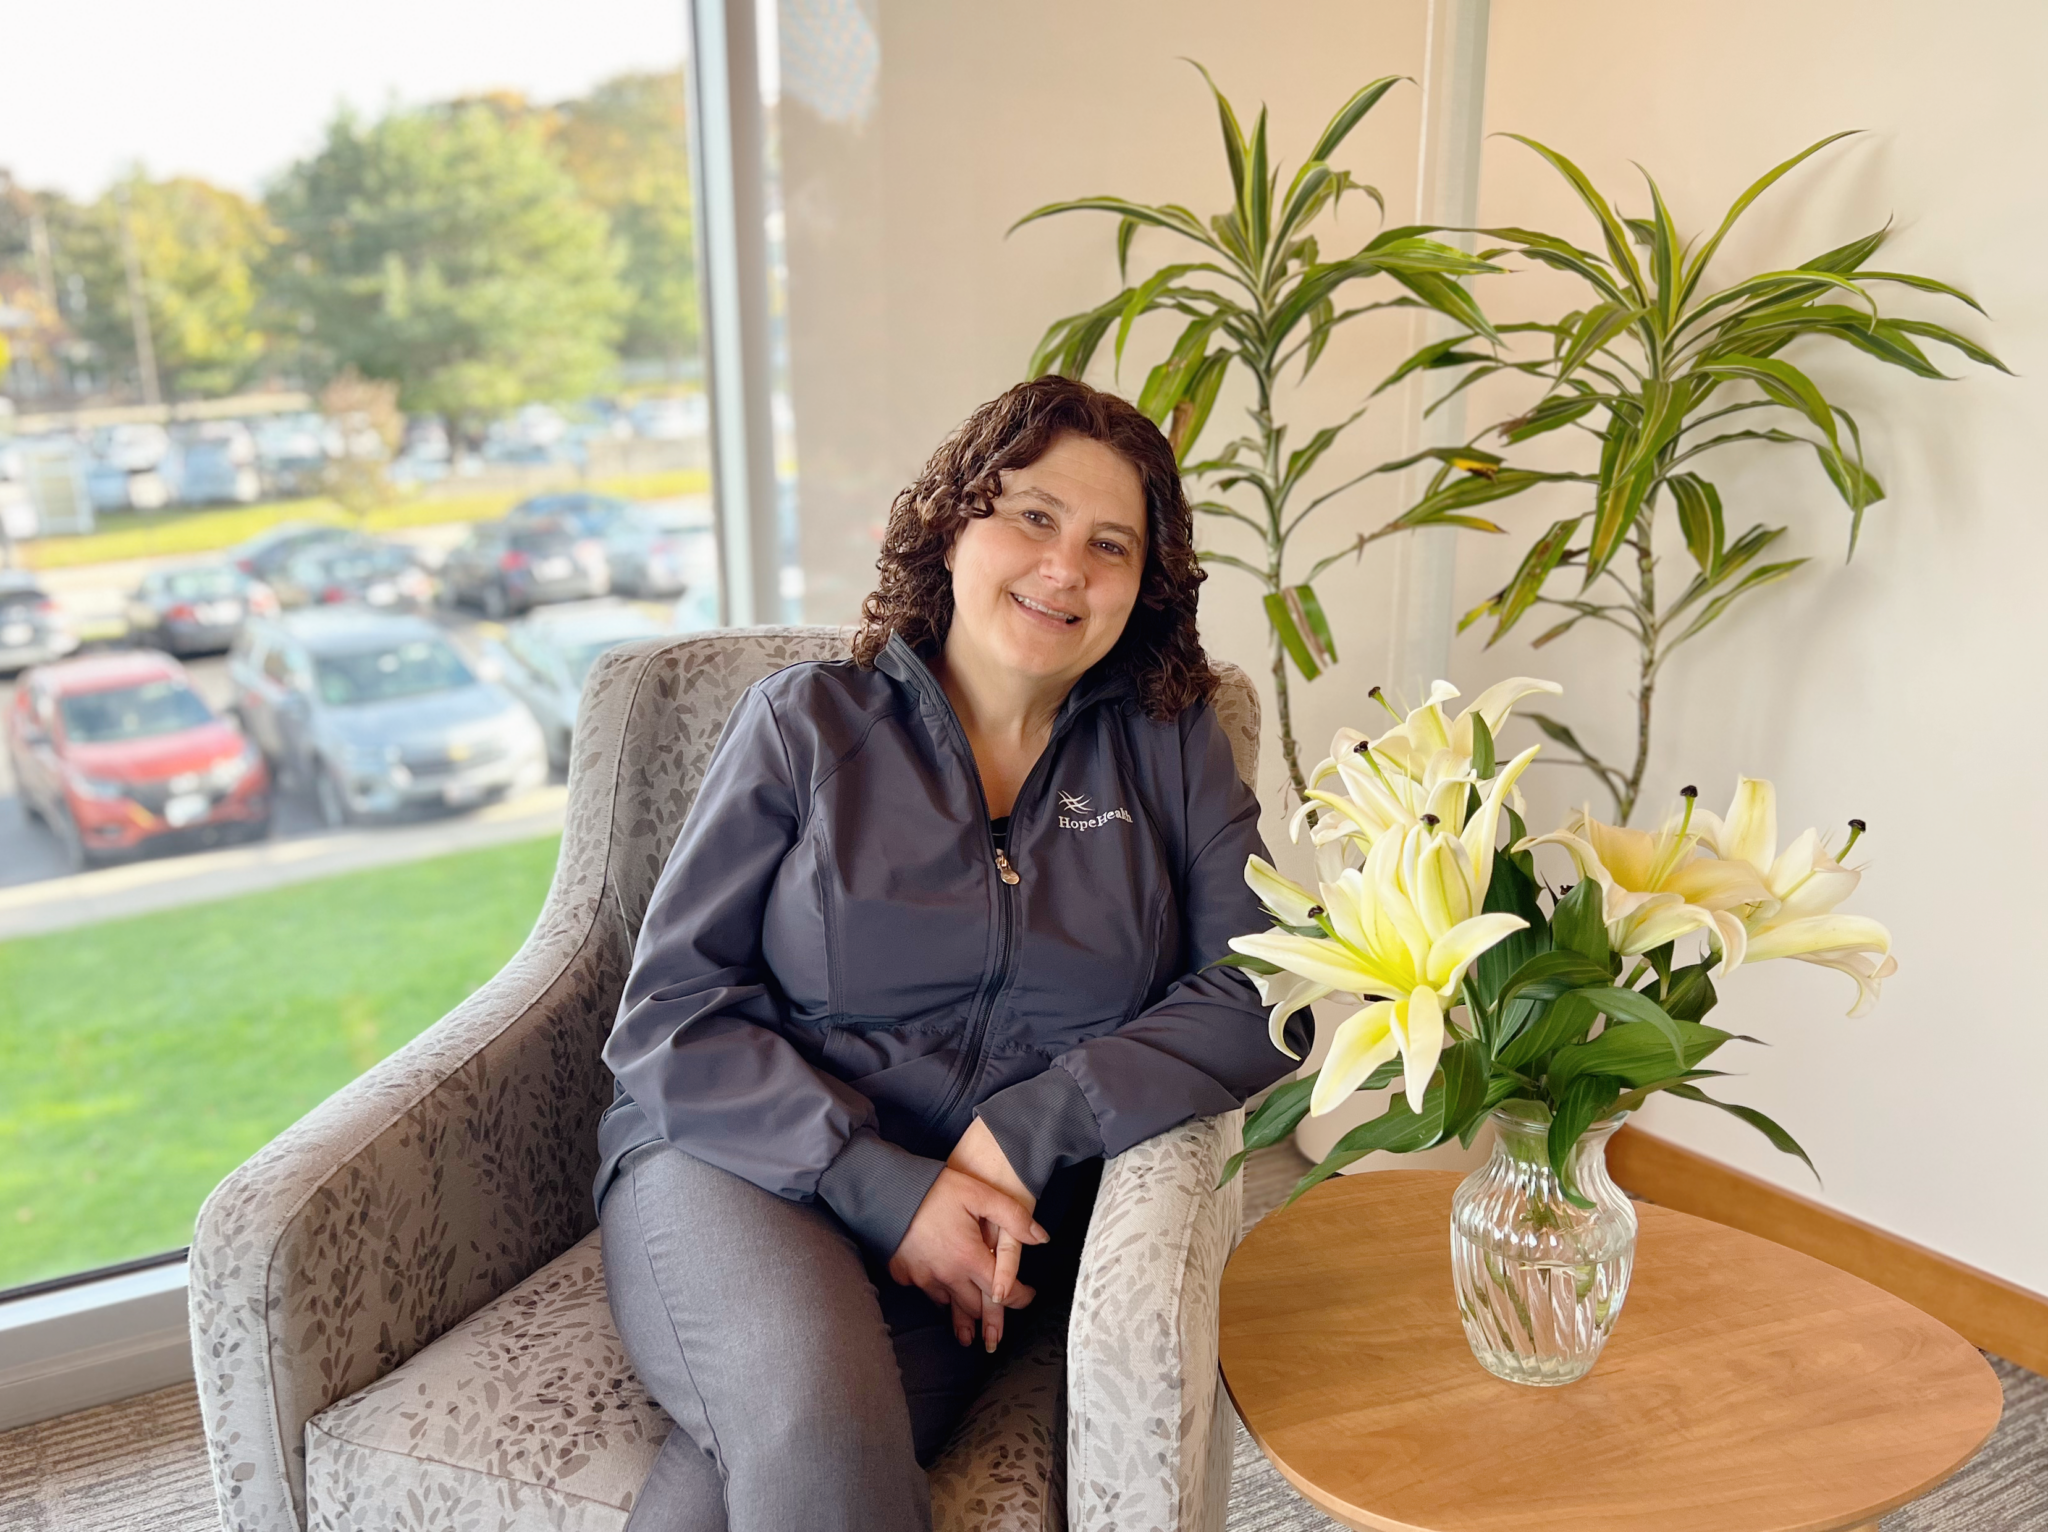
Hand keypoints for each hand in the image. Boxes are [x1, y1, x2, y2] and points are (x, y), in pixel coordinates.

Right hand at [887, 1167, 1045, 1352]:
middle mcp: (947, 1275)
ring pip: (950, 1304)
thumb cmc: (935, 1190)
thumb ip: (1014, 1217)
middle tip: (999, 1333)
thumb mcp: (980, 1194)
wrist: (885, 1190)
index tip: (1028, 1298)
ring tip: (971, 1332)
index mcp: (969, 1258)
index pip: (1002, 1291)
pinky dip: (938, 1294)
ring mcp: (923, 1277)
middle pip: (976, 1306)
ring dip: (964, 1314)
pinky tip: (942, 1295)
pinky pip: (927, 1291)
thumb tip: (1041, 1238)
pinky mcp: (904, 1274)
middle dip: (991, 1320)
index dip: (1019, 1298)